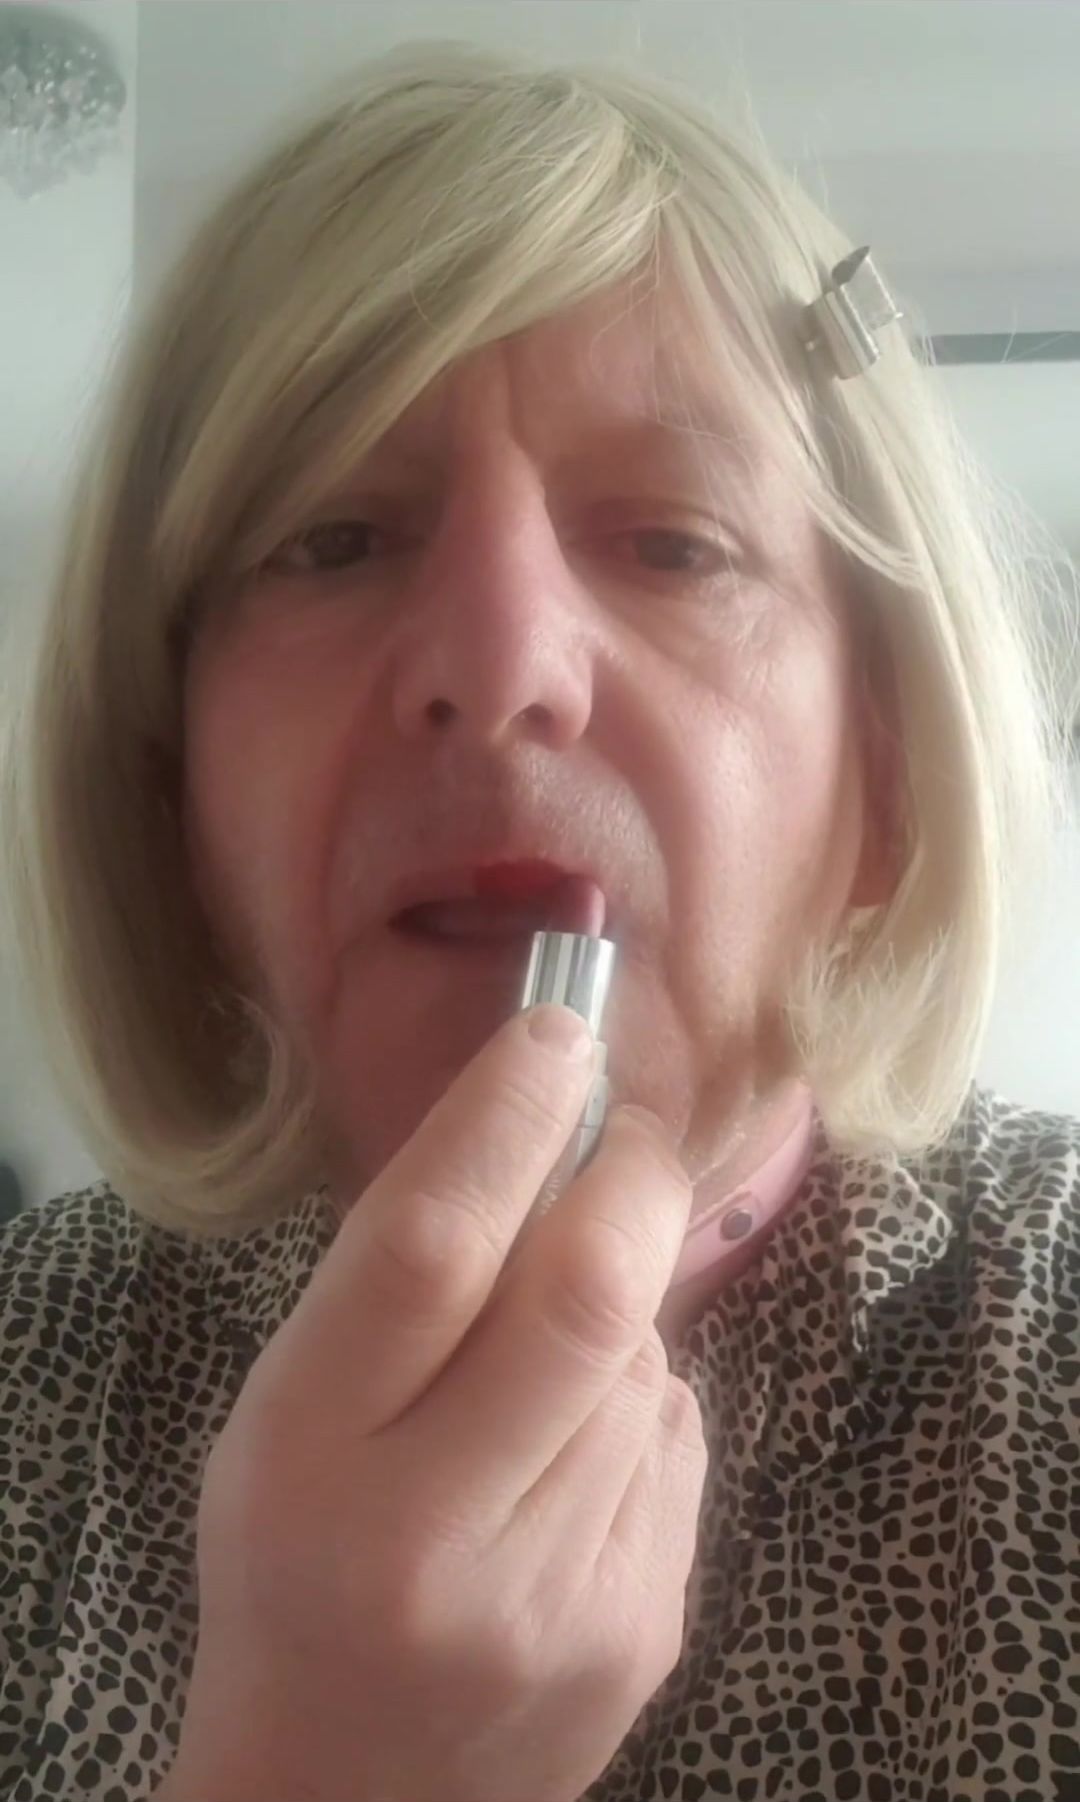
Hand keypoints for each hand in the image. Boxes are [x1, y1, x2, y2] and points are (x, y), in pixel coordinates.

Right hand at [161, 1004, 705, 1801]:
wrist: (348, 1796)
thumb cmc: (294, 1566)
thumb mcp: (291, 1416)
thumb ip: (402, 1287)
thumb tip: (547, 1127)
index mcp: (312, 1455)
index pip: (428, 1247)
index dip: (504, 1116)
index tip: (558, 1030)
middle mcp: (438, 1534)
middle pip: (582, 1294)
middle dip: (629, 1178)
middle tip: (625, 1135)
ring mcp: (560, 1596)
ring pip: (644, 1356)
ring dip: (616, 1308)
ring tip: (543, 1366)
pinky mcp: (647, 1629)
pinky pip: (673, 1435)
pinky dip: (635, 1401)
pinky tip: (571, 1456)